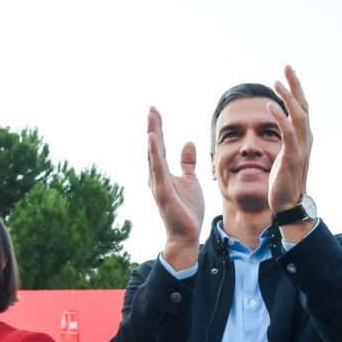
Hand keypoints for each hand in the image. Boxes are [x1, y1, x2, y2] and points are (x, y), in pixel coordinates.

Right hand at [146, 107, 204, 269]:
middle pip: (153, 146)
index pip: (159, 145)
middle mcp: (156, 175)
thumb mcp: (190, 180)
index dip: (158, 128)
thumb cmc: (187, 209)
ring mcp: (157, 182)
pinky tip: (153, 138)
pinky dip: (155, 152)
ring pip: (153, 154)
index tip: (155, 111)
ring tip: (151, 118)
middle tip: (152, 108)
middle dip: (153, 127)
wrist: (186, 233)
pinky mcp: (162, 190)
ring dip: (152, 135)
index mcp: (162, 172)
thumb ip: (187, 163)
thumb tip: (188, 143)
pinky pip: (158, 168)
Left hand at [267, 66, 312, 213]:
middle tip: (287, 67)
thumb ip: (286, 139)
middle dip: (295, 85)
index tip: (288, 72)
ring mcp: (301, 147)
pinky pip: (288, 132)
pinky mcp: (293, 156)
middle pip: (303, 106)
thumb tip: (281, 126)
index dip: (296, 89)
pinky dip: (280, 117)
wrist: (289, 203)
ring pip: (298, 116)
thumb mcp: (286, 155)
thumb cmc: (284, 181)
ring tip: (277, 82)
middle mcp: (306, 139)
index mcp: (304, 137)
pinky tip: (271, 106)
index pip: (302, 107)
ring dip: (288, 97)